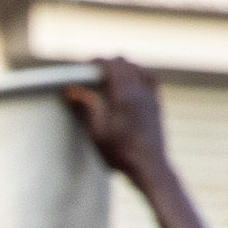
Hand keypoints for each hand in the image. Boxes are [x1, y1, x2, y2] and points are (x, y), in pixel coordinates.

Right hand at [61, 58, 170, 183]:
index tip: (83, 67)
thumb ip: (86, 107)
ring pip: (136, 67)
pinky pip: (148, 78)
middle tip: (93, 74)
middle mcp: (140, 90)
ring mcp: (151, 95)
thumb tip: (70, 90)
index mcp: (123, 95)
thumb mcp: (97, 133)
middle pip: (123, 61)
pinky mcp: (156, 103)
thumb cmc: (121, 153)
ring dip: (122, 67)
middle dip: (106, 63)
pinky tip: (129, 84)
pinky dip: (137, 74)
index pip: (109, 64)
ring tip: (109, 78)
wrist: (149, 165)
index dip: (94, 62)